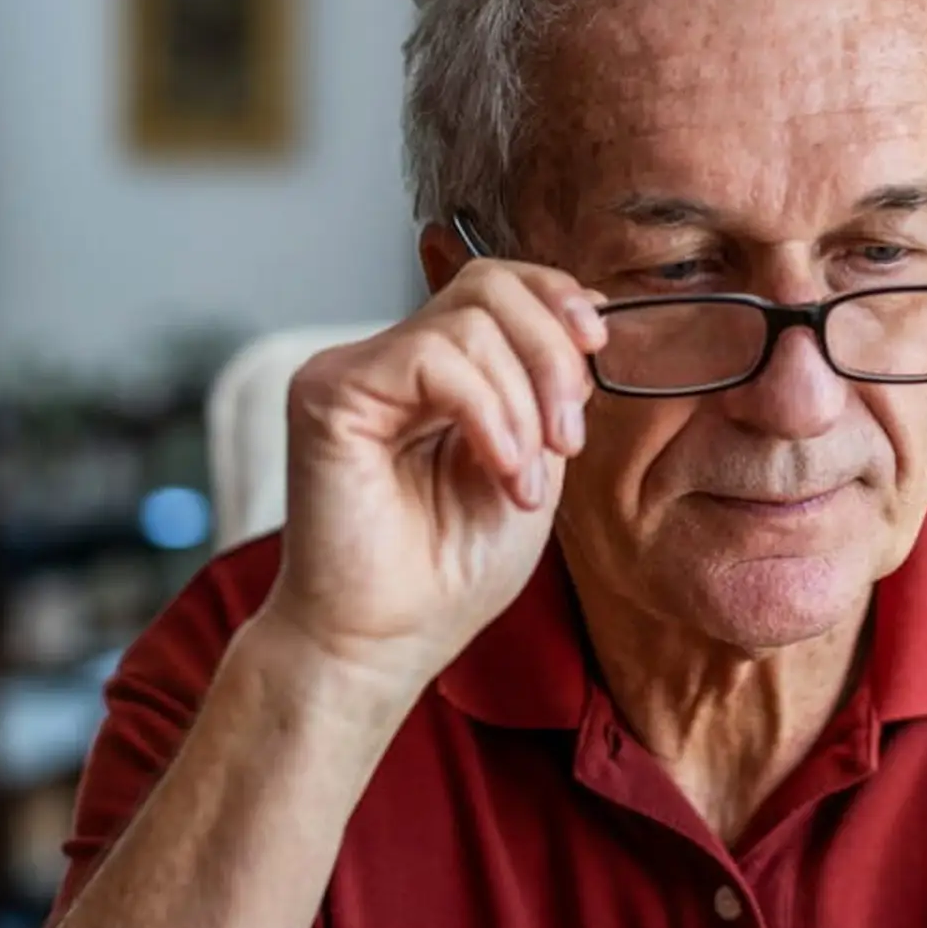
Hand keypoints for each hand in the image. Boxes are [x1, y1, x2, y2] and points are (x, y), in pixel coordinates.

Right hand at [260, 257, 605, 690]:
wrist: (385, 644)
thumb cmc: (449, 572)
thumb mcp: (531, 463)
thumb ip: (545, 391)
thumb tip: (584, 319)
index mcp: (436, 371)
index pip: (496, 283)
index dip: (556, 297)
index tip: (598, 349)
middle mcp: (389, 359)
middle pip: (488, 286)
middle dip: (552, 354)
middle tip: (567, 438)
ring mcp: (354, 371)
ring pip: (468, 323)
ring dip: (522, 406)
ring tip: (524, 482)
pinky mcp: (328, 393)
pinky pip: (431, 359)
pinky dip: (487, 413)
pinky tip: (501, 469)